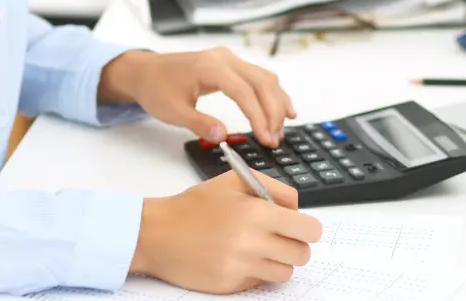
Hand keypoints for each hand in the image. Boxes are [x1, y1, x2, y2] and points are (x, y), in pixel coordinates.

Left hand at [100, 48, 294, 147]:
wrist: (144, 71)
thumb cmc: (155, 88)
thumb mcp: (172, 111)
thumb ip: (198, 123)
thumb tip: (222, 135)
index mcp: (210, 67)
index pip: (244, 92)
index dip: (258, 116)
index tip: (265, 138)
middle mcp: (224, 58)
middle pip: (261, 83)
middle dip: (272, 112)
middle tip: (275, 139)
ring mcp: (228, 58)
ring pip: (264, 78)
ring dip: (276, 103)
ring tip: (280, 130)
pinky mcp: (229, 64)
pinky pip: (258, 76)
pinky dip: (272, 93)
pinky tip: (282, 109)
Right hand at [130, 170, 322, 293]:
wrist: (156, 234)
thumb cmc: (194, 206)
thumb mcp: (233, 180)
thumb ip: (273, 187)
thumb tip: (297, 207)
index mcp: (257, 213)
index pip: (309, 230)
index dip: (307, 228)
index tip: (299, 227)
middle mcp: (252, 243)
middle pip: (302, 254)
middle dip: (295, 245)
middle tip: (279, 237)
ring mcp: (242, 267)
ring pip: (285, 273)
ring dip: (278, 261)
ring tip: (259, 249)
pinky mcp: (230, 285)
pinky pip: (261, 282)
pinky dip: (256, 272)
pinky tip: (238, 258)